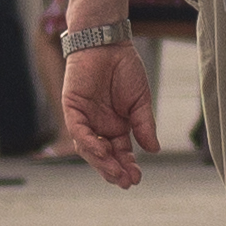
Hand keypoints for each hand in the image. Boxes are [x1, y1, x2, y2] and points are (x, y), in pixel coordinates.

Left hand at [60, 40, 156, 188]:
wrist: (109, 43)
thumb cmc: (125, 68)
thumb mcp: (140, 101)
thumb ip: (144, 125)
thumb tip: (154, 150)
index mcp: (116, 126)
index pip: (121, 152)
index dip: (127, 166)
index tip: (136, 179)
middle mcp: (99, 126)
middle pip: (104, 155)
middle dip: (114, 170)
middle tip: (126, 181)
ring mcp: (84, 118)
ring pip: (89, 148)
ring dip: (101, 162)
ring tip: (115, 173)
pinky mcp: (72, 108)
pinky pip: (78, 131)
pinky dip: (88, 143)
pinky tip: (101, 152)